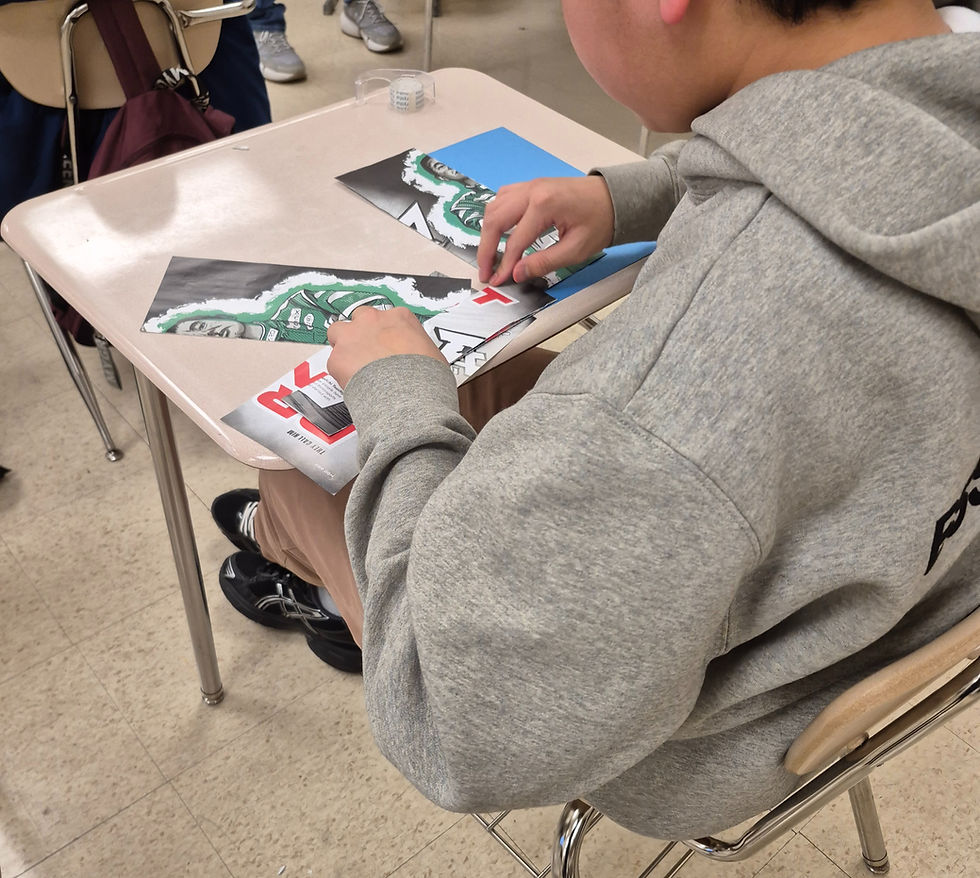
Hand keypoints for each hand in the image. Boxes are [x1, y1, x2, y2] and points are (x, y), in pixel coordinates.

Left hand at [326, 306, 445, 388]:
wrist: (409, 397)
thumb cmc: (426, 378)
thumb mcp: (433, 355)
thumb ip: (418, 348)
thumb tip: (418, 358)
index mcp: (400, 317)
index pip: (387, 317)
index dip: (385, 333)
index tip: (386, 345)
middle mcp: (374, 320)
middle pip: (361, 318)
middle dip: (362, 333)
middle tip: (368, 353)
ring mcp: (353, 336)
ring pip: (337, 332)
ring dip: (343, 345)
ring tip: (353, 366)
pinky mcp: (338, 357)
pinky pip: (334, 362)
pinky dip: (341, 373)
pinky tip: (354, 384)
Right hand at [477, 175, 614, 285]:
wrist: (615, 197)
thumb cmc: (601, 221)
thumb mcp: (576, 249)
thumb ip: (544, 262)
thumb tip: (517, 273)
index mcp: (544, 205)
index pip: (515, 241)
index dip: (504, 265)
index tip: (498, 281)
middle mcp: (532, 191)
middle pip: (495, 220)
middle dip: (486, 249)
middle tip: (485, 271)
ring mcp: (530, 185)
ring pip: (494, 206)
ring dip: (488, 231)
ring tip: (490, 255)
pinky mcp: (531, 186)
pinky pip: (503, 198)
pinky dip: (496, 216)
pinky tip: (499, 231)